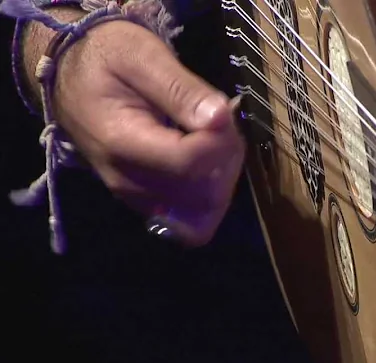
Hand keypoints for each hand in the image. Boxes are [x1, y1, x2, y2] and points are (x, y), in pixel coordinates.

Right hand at [48, 19, 244, 245]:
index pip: (191, 163)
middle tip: (221, 120)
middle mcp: (128, 181)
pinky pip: (192, 216)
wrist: (70, 75)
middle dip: (227, 158)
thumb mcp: (142, 56)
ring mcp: (137, 197)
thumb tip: (220, 118)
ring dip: (223, 174)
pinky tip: (207, 155)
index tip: (224, 110)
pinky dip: (211, 189)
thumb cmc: (106, 58)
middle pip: (204, 194)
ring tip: (214, 135)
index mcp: (122, 143)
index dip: (221, 140)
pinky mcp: (147, 201)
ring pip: (204, 211)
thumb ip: (181, 90)